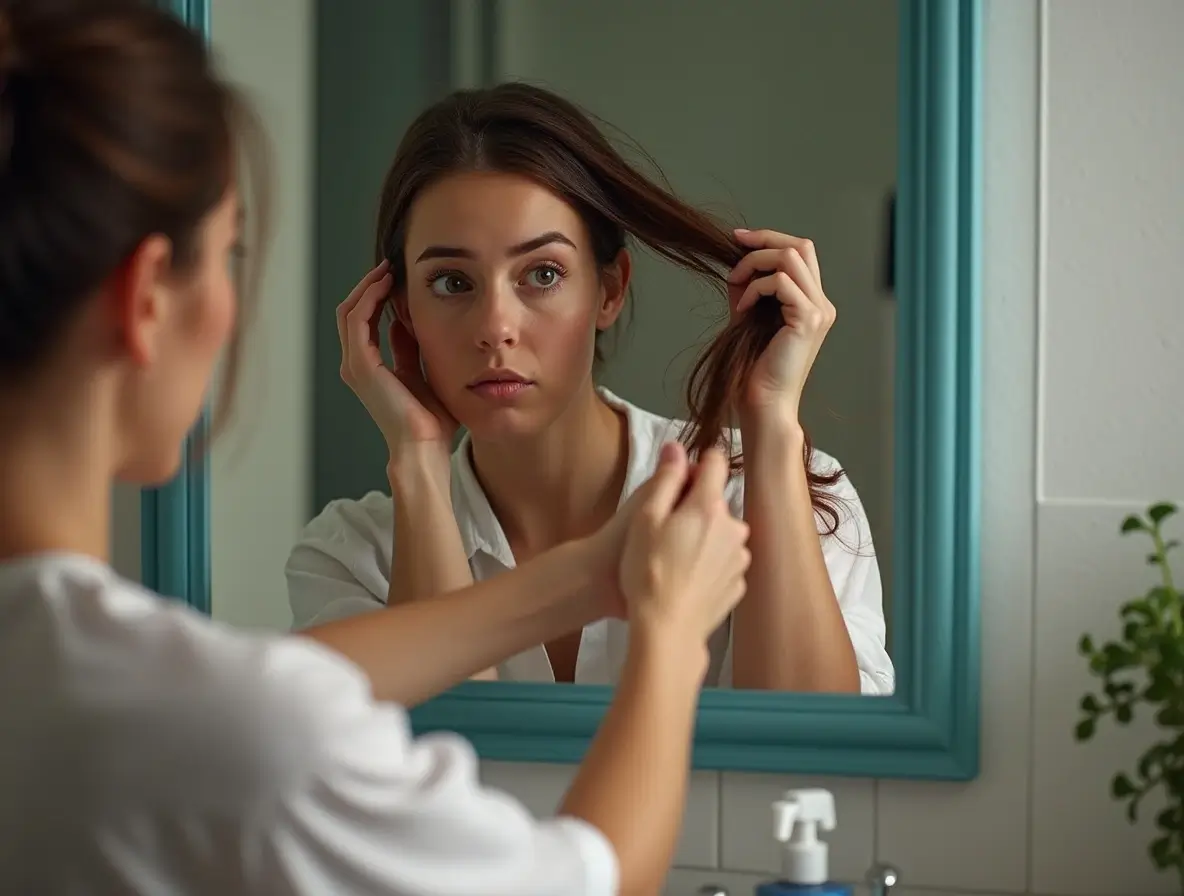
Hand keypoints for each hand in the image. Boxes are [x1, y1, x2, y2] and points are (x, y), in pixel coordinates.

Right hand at [337, 260, 457, 457]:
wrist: (425, 445)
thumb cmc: (431, 419)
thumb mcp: (422, 371)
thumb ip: (410, 348)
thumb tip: (407, 321)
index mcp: (370, 368)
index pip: (364, 321)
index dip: (377, 295)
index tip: (397, 277)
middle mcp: (357, 365)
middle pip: (351, 312)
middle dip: (369, 285)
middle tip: (391, 265)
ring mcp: (355, 365)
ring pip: (349, 311)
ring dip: (367, 287)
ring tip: (388, 270)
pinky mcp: (361, 365)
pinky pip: (357, 320)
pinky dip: (368, 298)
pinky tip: (385, 285)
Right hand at [618, 444, 750, 642]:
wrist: (666, 631)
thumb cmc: (647, 572)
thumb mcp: (644, 518)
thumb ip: (665, 478)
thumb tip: (677, 446)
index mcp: (709, 506)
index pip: (715, 462)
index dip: (695, 464)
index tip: (679, 478)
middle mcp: (734, 527)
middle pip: (716, 502)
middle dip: (695, 508)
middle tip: (665, 531)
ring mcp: (740, 558)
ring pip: (721, 533)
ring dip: (704, 537)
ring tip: (675, 560)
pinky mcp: (739, 584)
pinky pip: (723, 562)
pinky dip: (709, 565)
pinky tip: (687, 580)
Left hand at [726, 228, 835, 419]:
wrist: (762, 402)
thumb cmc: (753, 367)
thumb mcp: (748, 315)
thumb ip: (747, 287)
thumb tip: (736, 261)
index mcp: (813, 303)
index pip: (800, 252)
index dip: (769, 238)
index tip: (738, 238)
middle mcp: (822, 304)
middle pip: (801, 245)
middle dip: (764, 239)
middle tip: (735, 245)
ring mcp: (819, 311)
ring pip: (792, 257)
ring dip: (756, 263)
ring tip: (736, 282)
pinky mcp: (808, 320)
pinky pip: (782, 282)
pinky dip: (756, 288)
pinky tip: (742, 308)